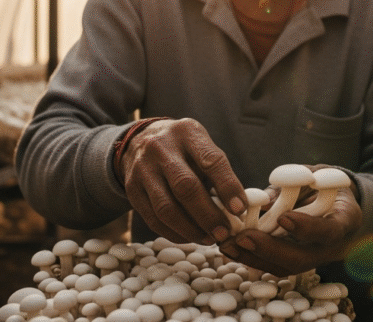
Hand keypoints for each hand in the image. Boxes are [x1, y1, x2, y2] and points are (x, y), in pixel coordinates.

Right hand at [119, 118, 246, 244]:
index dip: (227, 187)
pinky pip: (153, 219)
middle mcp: (162, 148)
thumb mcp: (201, 146)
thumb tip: (238, 209)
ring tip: (209, 239)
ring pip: (166, 208)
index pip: (211, 161)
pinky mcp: (132, 189)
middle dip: (208, 215)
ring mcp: (143, 169)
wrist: (140, 140)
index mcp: (187, 133)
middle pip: (186, 187)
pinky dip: (174, 233)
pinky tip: (189, 237)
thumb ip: (218, 173)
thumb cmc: (183, 149)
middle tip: (224, 232)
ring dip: (191, 230)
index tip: (240, 209)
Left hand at [219, 187, 361, 275]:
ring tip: (227, 244)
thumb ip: (295, 182)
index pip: (330, 230)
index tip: (283, 218)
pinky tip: (231, 248)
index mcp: (345, 220)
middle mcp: (332, 246)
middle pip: (302, 259)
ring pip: (285, 267)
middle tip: (243, 237)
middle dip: (270, 250)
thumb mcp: (314, 174)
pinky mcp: (297, 260)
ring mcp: (314, 257)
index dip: (307, 227)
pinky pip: (274, 265)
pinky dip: (251, 257)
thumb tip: (263, 199)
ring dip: (253, 257)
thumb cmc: (326, 183)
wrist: (339, 201)